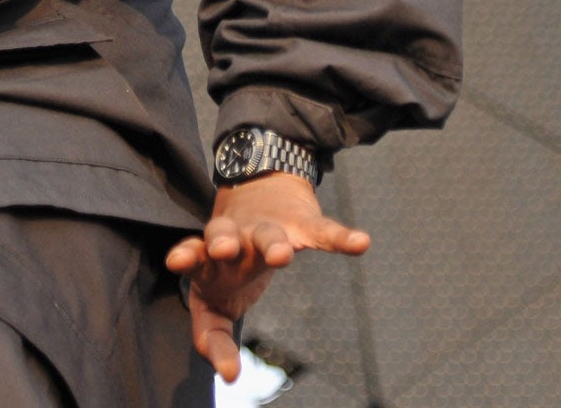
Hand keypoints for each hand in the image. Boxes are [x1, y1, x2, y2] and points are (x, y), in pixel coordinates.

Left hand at [164, 172, 369, 381]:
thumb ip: (214, 333)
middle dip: (219, 243)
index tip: (231, 373)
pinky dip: (339, 237)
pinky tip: (360, 244)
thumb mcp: (215, 294)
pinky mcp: (298, 220)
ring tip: (281, 255)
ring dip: (272, 242)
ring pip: (266, 233)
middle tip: (221, 251)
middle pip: (220, 236)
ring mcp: (264, 228)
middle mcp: (231, 240)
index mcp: (207, 264)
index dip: (214, 338)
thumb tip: (227, 375)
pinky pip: (321, 230)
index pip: (200, 292)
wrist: (256, 186)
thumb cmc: (231, 256)